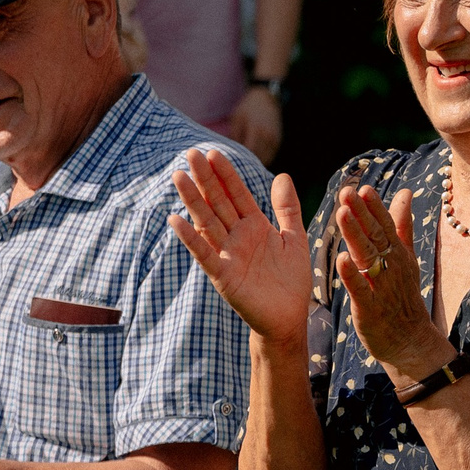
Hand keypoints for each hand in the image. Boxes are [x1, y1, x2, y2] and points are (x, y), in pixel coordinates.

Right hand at [169, 149, 313, 344]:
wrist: (289, 318)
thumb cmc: (291, 280)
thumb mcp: (294, 238)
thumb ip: (287, 209)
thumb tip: (282, 175)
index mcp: (254, 226)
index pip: (237, 194)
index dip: (226, 175)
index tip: (213, 152)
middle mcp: (237, 237)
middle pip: (218, 203)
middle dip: (206, 179)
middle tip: (190, 153)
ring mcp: (228, 255)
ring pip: (208, 222)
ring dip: (193, 201)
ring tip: (178, 176)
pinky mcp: (224, 276)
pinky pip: (205, 254)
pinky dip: (191, 239)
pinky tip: (176, 220)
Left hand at [226, 85, 284, 162]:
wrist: (267, 99)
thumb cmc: (247, 108)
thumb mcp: (237, 119)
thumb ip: (234, 137)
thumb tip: (230, 154)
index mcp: (256, 130)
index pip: (248, 153)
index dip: (239, 161)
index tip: (230, 168)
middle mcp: (268, 137)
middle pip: (257, 159)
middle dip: (247, 165)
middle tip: (234, 171)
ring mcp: (274, 140)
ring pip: (264, 160)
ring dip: (254, 165)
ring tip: (243, 168)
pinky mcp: (277, 142)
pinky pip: (269, 156)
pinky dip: (260, 160)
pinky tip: (251, 161)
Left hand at [333, 184, 455, 387]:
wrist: (410, 341)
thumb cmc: (403, 297)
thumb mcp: (406, 258)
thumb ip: (402, 225)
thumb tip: (406, 192)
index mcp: (398, 254)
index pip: (386, 225)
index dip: (374, 206)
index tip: (362, 187)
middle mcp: (392, 267)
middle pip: (375, 236)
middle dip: (361, 214)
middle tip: (347, 192)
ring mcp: (382, 287)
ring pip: (367, 257)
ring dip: (355, 235)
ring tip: (342, 214)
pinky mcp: (370, 308)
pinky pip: (360, 289)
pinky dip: (352, 274)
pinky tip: (342, 259)